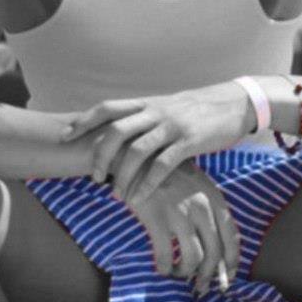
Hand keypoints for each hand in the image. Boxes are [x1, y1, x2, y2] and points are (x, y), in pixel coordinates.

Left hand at [62, 82, 254, 206]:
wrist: (235, 104)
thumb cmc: (198, 110)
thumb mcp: (167, 108)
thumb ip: (145, 119)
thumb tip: (120, 134)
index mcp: (147, 103)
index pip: (108, 108)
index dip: (84, 121)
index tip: (65, 135)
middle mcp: (156, 111)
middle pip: (116, 130)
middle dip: (99, 154)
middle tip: (93, 176)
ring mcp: (172, 125)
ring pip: (137, 150)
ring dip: (122, 175)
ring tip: (116, 194)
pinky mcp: (190, 141)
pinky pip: (163, 165)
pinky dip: (147, 183)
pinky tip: (139, 197)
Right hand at [129, 160, 240, 294]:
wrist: (137, 156)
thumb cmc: (167, 172)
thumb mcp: (196, 184)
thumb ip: (208, 211)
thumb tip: (215, 248)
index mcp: (214, 197)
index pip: (232, 237)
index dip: (232, 262)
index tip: (227, 278)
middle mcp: (201, 206)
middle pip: (214, 253)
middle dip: (208, 275)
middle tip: (200, 286)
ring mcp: (179, 212)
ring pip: (193, 258)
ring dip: (185, 273)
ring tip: (177, 273)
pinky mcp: (156, 218)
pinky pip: (166, 255)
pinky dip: (165, 267)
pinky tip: (161, 267)